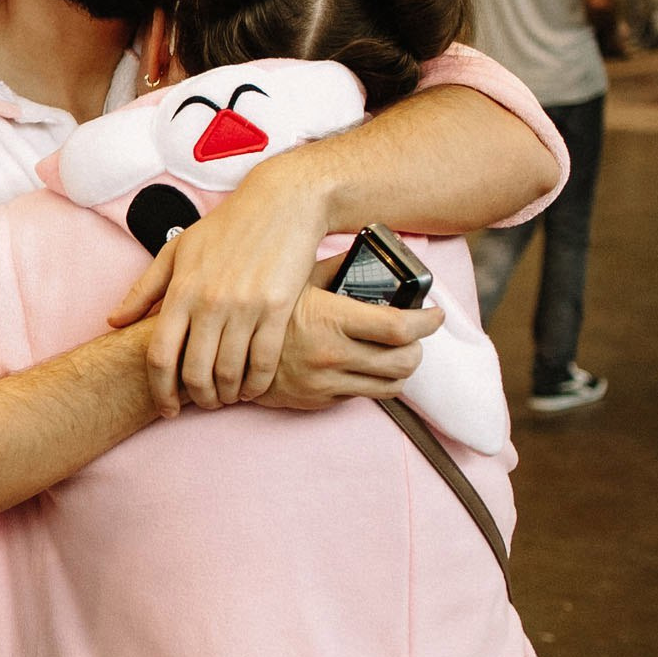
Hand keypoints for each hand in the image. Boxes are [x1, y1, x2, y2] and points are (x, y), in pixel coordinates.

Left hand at [108, 163, 330, 413]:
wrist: (282, 203)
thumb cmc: (226, 227)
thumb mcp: (176, 251)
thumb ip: (143, 290)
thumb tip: (113, 321)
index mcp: (180, 291)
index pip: (160, 356)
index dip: (159, 391)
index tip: (165, 408)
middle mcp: (209, 302)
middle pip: (195, 372)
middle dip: (197, 399)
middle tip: (202, 404)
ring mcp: (245, 306)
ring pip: (230, 372)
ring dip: (227, 395)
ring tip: (227, 397)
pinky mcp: (278, 307)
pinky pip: (265, 360)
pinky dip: (257, 383)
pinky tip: (253, 388)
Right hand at [255, 274, 443, 412]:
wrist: (223, 351)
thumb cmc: (262, 310)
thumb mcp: (298, 280)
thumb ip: (337, 269)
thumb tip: (373, 256)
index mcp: (331, 319)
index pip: (400, 327)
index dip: (428, 322)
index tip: (434, 314)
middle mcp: (331, 355)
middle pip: (405, 362)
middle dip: (418, 348)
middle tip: (414, 336)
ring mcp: (325, 382)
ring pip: (391, 386)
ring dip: (400, 369)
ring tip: (394, 353)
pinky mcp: (318, 400)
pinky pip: (362, 396)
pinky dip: (371, 381)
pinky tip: (362, 365)